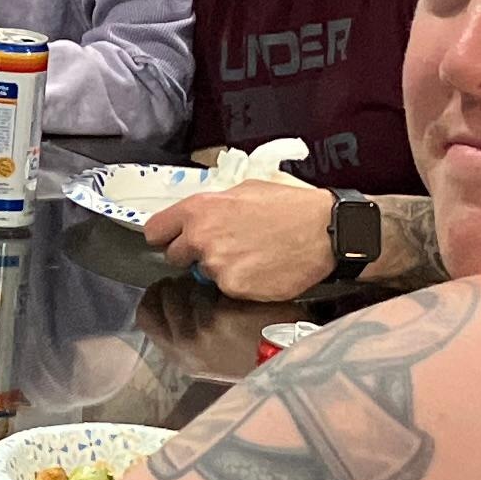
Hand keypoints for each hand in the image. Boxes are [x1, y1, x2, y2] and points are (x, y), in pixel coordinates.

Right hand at [135, 271, 290, 382]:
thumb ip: (187, 334)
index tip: (165, 285)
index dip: (154, 295)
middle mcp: (185, 345)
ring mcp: (203, 331)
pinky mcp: (223, 317)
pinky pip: (208, 287)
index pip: (146, 316)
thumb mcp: (209, 354)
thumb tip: (173, 305)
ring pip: (183, 289)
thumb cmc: (252, 355)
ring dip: (195, 279)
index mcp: (179, 355)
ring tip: (212, 279)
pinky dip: (219, 281)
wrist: (288, 357)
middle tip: (189, 277)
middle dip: (175, 283)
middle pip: (162, 299)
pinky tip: (232, 282)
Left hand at [144, 181, 341, 298]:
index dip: (165, 236)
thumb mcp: (245, 190)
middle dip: (192, 254)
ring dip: (220, 269)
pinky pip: (227, 289)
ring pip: (203, 274)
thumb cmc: (289, 206)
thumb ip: (212, 206)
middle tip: (223, 247)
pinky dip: (240, 283)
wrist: (325, 232)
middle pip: (174, 257)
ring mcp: (217, 267)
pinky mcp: (234, 289)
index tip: (173, 239)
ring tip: (251, 256)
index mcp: (199, 209)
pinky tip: (261, 270)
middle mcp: (201, 239)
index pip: (155, 231)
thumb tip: (196, 218)